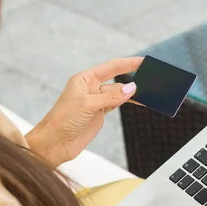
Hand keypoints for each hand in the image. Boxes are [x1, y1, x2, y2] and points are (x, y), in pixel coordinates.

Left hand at [26, 57, 142, 166]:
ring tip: (150, 91)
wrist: (54, 143)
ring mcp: (96, 101)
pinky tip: (140, 101)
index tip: (144, 62)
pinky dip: (129, 102)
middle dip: (133, 78)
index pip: (111, 67)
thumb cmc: (62, 120)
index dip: (128, 63)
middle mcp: (91, 88)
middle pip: (117, 80)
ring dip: (132, 93)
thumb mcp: (88, 105)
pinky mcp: (99, 113)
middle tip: (151, 77)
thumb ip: (112, 97)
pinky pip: (118, 104)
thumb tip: (132, 88)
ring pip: (119, 93)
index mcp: (84, 79)